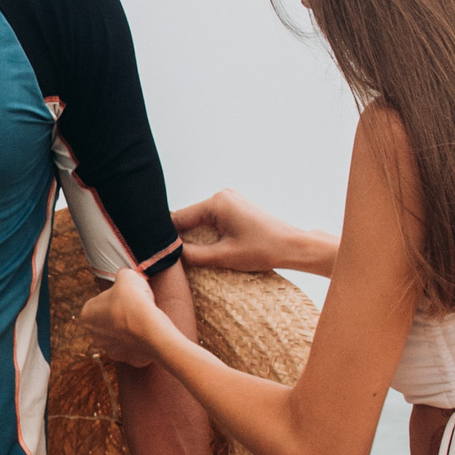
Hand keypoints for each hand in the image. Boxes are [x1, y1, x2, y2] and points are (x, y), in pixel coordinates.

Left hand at [77, 267, 164, 368]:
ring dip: (130, 331)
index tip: (126, 296)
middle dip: (119, 316)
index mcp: (86, 315)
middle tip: (136, 308)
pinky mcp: (128, 360)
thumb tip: (124, 277)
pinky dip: (142, 342)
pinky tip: (150, 333)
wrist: (150, 327)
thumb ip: (121, 276)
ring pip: (120, 337)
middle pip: (107, 322)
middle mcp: (94, 336)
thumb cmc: (133, 300)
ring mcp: (110, 350)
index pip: (99, 303)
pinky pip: (135, 348)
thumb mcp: (126, 276)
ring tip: (144, 321)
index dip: (114, 298)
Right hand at [171, 188, 334, 276]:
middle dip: (182, 238)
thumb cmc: (264, 250)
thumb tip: (170, 255)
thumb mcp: (223, 256)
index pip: (179, 219)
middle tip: (178, 259)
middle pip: (188, 218)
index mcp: (216, 202)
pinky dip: (207, 233)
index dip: (168, 238)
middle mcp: (221, 195)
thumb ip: (192, 255)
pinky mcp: (235, 207)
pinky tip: (210, 248)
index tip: (161, 255)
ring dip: (195, 237)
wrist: (293, 247)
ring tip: (193, 256)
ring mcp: (229, 199)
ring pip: (199, 220)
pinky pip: (211, 219)